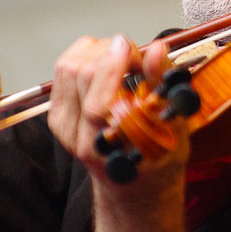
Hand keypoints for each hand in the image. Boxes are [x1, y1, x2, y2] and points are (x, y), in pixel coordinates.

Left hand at [48, 33, 188, 184]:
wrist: (132, 182)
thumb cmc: (157, 159)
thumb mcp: (173, 128)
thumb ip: (163, 86)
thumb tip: (158, 50)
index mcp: (107, 149)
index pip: (97, 102)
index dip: (113, 66)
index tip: (132, 49)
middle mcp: (78, 138)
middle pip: (80, 75)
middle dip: (110, 53)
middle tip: (137, 59)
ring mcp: (63, 124)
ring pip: (67, 67)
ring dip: (97, 52)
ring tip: (123, 61)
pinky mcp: (57, 112)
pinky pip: (63, 70)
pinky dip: (85, 57)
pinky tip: (107, 65)